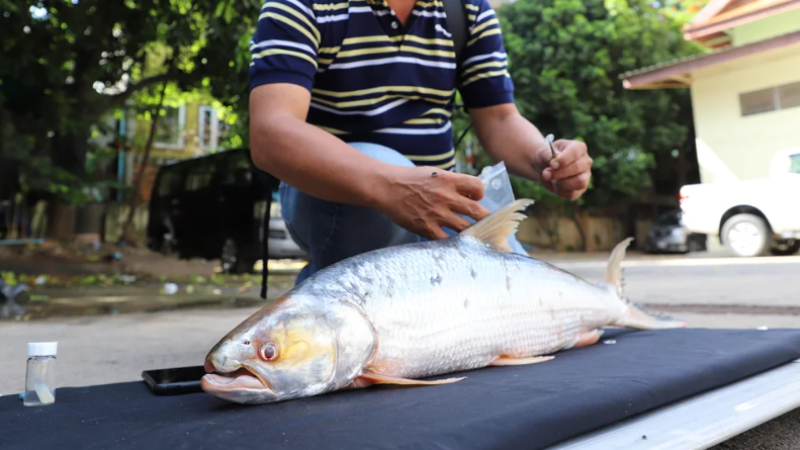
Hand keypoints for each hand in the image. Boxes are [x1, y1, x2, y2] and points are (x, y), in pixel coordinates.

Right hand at [375, 166, 491, 239]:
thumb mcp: (434, 173)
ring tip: (476, 236)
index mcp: (448, 180)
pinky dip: (454, 241)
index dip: (480, 194)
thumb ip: (452, 183)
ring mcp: (436, 214)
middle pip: (476, 211)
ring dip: (473, 233)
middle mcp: (445, 197)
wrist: (386, 188)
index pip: (478, 188)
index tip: (476, 199)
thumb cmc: (410, 179)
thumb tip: (470, 195)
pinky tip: (455, 241)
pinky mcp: (426, 228)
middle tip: (490, 224)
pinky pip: (447, 239)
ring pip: (465, 228)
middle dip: (486, 219)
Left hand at [536, 139, 591, 199]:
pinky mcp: (581, 189)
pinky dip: (560, 191)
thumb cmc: (546, 157)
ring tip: (552, 180)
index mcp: (578, 147)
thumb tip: (553, 160)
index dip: (563, 160)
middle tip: (545, 174)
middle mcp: (586, 161)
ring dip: (562, 184)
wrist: (545, 168)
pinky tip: (554, 185)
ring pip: (579, 182)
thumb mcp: (543, 153)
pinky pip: (572, 194)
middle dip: (558, 173)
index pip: (574, 153)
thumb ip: (547, 155)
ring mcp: (585, 175)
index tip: (552, 165)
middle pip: (576, 168)